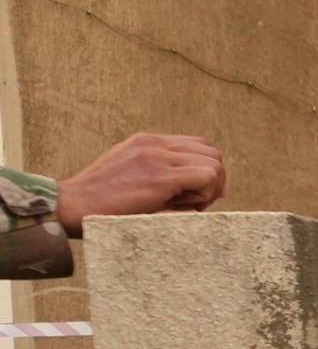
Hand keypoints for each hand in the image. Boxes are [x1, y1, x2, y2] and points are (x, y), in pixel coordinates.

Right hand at [55, 132, 225, 233]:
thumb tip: (202, 187)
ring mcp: (157, 157)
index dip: (205, 169)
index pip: (198, 145)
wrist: (72, 205)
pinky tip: (183, 207)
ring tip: (186, 206)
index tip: (195, 193)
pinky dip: (204, 194)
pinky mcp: (160, 176)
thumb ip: (162, 173)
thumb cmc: (101, 201)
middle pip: (211, 152)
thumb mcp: (132, 175)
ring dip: (209, 188)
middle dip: (214, 179)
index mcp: (147, 141)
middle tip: (197, 202)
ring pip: (213, 163)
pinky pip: (206, 176)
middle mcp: (155, 144)